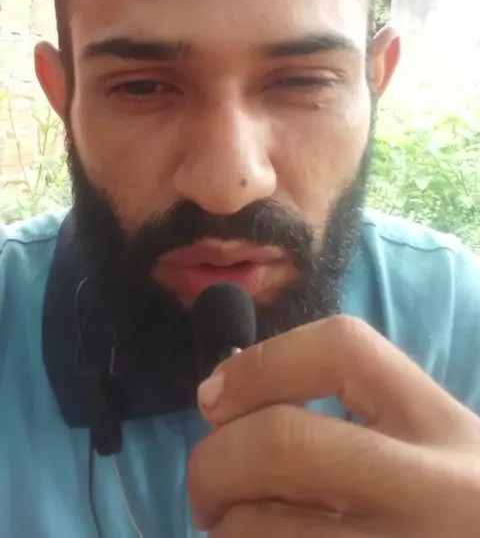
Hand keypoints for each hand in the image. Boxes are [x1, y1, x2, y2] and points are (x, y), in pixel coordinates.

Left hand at [188, 314, 479, 536]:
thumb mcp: (439, 455)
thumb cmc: (456, 516)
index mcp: (442, 427)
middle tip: (206, 489)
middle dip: (215, 460)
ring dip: (226, 526)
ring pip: (261, 529)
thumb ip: (365, 422)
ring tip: (235, 529)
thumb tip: (227, 406)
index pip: (342, 349)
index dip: (260, 361)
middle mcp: (434, 489)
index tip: (213, 396)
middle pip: (283, 442)